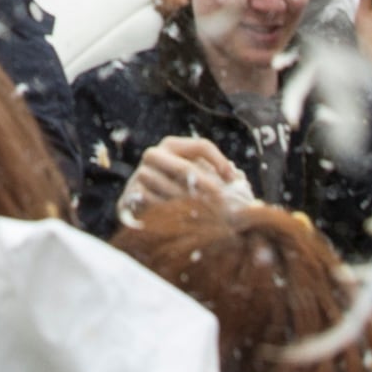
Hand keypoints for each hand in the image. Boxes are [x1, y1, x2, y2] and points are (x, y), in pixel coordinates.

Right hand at [117, 135, 245, 229]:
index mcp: (172, 145)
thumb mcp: (194, 178)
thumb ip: (218, 176)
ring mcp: (140, 174)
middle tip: (227, 206)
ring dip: (195, 206)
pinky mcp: (132, 196)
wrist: (138, 211)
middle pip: (187, 169)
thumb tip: (239, 181)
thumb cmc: (175, 192)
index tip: (234, 180)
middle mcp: (154, 155)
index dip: (221, 162)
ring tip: (214, 219)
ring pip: (174, 191)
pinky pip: (159, 207)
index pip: (202, 146)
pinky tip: (190, 226)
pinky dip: (176, 217)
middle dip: (210, 188)